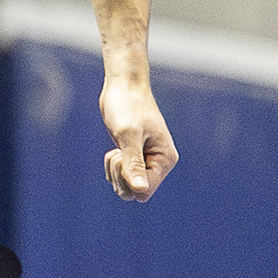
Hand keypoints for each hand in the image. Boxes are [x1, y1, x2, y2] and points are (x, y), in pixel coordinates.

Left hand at [100, 77, 178, 201]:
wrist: (123, 85)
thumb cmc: (127, 106)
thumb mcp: (128, 135)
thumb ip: (133, 164)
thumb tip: (140, 191)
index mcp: (165, 160)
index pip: (145, 191)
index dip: (128, 180)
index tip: (123, 158)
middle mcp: (159, 163)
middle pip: (134, 192)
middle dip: (119, 175)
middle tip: (118, 152)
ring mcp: (146, 160)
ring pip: (126, 185)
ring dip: (114, 170)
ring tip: (117, 148)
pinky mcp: (134, 156)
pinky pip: (121, 176)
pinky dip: (112, 165)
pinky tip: (115, 149)